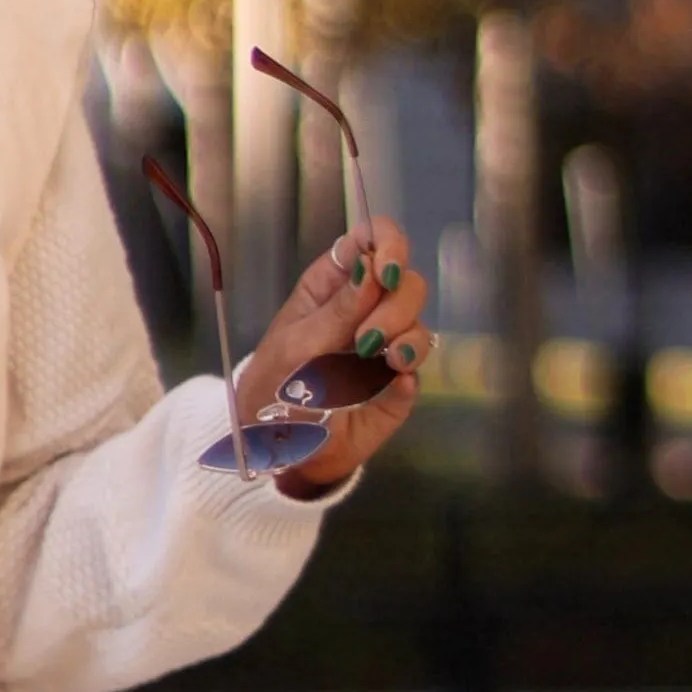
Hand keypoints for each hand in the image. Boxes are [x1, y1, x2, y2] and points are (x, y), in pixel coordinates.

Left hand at [235, 225, 432, 497]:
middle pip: (407, 282)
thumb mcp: (295, 345)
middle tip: (366, 339)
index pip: (373, 241)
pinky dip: (409, 374)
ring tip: (379, 361)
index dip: (389, 243)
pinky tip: (393, 384)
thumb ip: (337, 309)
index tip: (385, 270)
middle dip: (396, 305)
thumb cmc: (272, 387)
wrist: (274, 450)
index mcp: (334, 284)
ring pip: (419, 325)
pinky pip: (418, 370)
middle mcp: (365, 309)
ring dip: (405, 339)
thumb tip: (372, 267)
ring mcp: (385, 346)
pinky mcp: (397, 383)